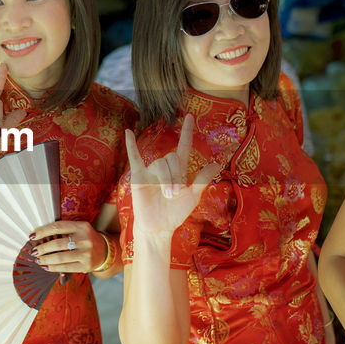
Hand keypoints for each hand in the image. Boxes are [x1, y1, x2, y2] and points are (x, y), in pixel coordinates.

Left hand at [31, 221, 105, 273]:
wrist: (105, 251)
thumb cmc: (85, 239)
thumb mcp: (78, 230)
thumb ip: (63, 231)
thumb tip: (38, 236)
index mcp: (82, 226)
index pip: (58, 227)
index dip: (43, 231)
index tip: (32, 236)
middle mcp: (85, 239)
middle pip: (57, 243)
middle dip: (42, 248)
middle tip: (34, 251)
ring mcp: (86, 253)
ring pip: (60, 257)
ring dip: (45, 259)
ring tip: (38, 260)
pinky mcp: (85, 266)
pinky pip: (65, 268)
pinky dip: (53, 268)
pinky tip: (46, 266)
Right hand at [125, 115, 219, 239]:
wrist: (159, 226)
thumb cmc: (175, 213)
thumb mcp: (193, 196)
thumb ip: (202, 179)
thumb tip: (216, 163)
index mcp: (179, 171)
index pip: (183, 147)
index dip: (187, 132)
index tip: (189, 116)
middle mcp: (165, 168)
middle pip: (172, 158)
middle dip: (176, 176)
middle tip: (175, 194)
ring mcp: (151, 171)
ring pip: (160, 163)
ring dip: (166, 179)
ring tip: (167, 195)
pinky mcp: (139, 176)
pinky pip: (134, 157)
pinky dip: (131, 145)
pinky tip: (128, 131)